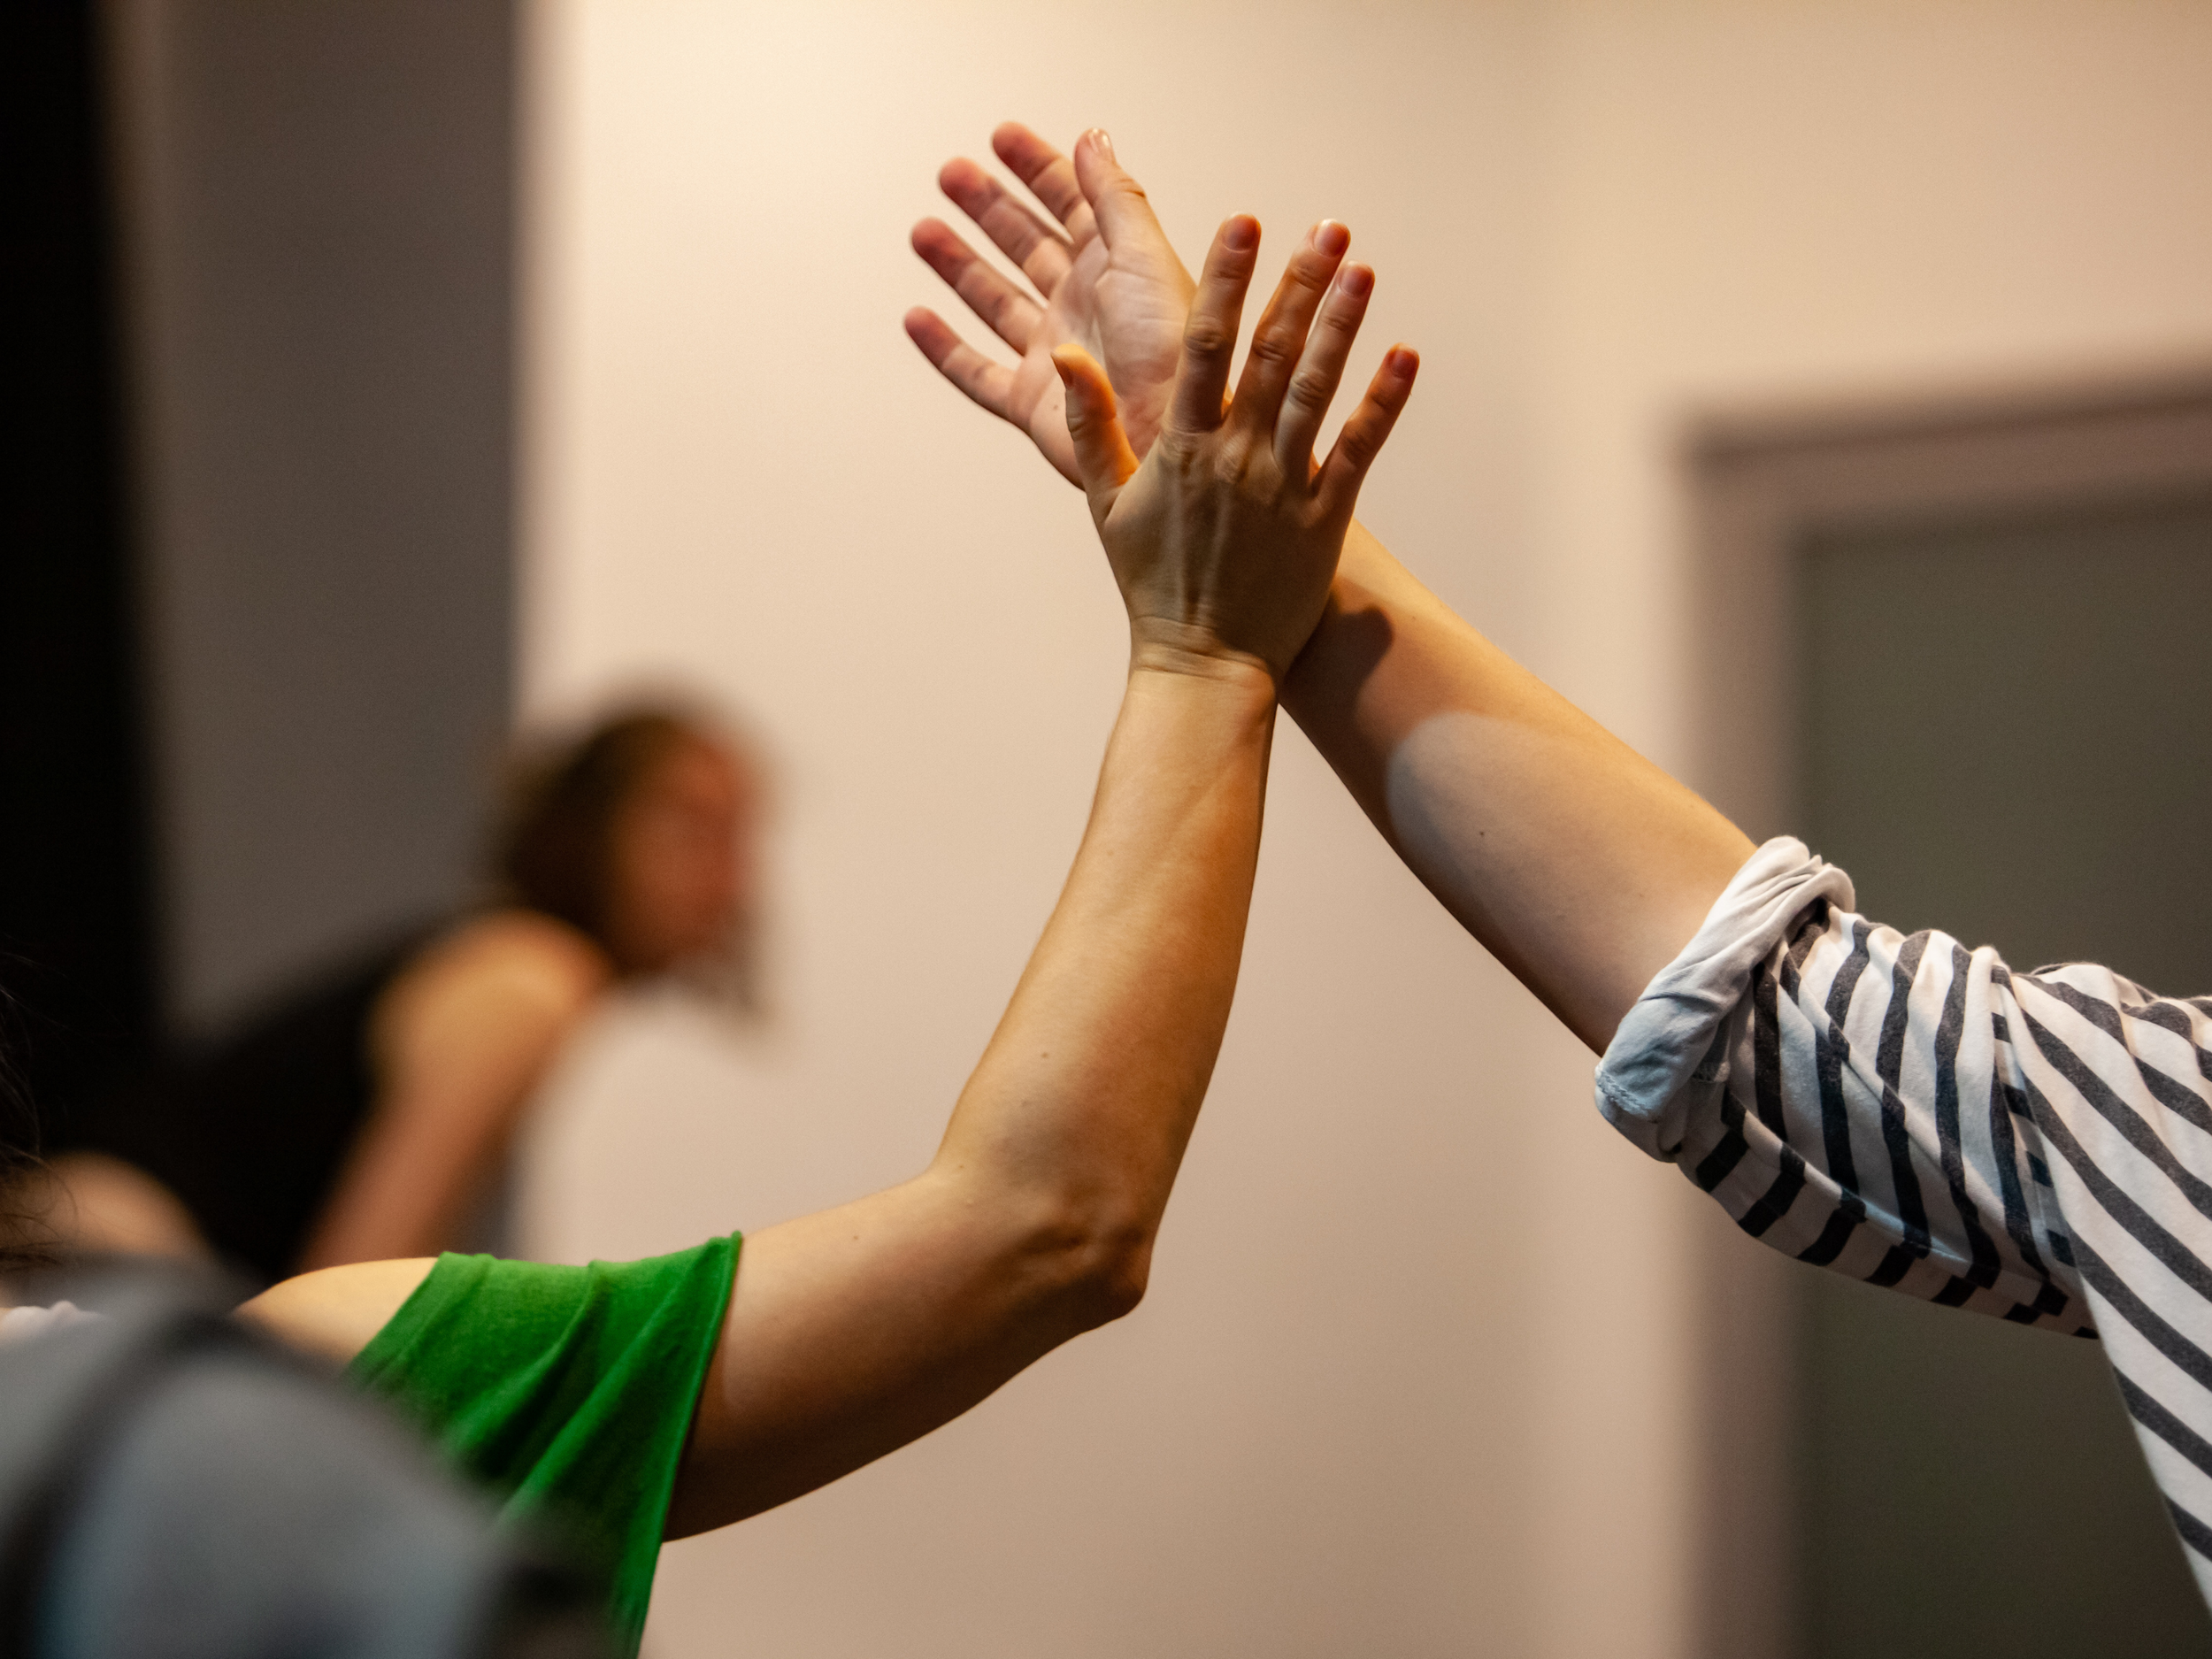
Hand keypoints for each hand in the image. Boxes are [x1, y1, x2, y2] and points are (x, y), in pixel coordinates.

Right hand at [906, 126, 1193, 485]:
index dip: (1039, 169)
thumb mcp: (1143, 256)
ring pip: (997, 301)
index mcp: (1118, 270)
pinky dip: (945, 348)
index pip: (1073, 205)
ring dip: (961, 265)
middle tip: (952, 174)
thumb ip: (1114, 197)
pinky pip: (977, 372)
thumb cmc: (1171, 353)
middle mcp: (1085, 308)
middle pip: (1028, 246)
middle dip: (991, 208)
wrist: (1166, 438)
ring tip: (925, 231)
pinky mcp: (1032, 403)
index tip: (1002, 137)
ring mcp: (1055, 354)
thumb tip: (1091, 138)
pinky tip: (918, 319)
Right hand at [1053, 216, 1417, 684]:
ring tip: (1363, 268)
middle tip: (1325, 226)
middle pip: (1270, 355)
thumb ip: (1089, 426)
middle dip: (1298, 284)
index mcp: (1183, 449)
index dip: (1226, 282)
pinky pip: (1359, 451)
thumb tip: (1063, 354)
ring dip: (1342, 327)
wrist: (1204, 661)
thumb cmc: (1154, 583)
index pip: (1205, 349)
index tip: (1242, 224)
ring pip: (1317, 392)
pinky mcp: (1325, 518)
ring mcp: (1285, 486)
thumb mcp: (1105, 505)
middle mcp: (1237, 457)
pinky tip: (1405, 355)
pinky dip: (1383, 403)